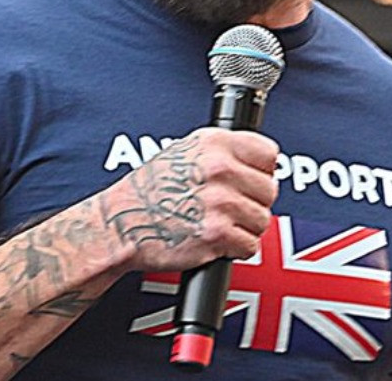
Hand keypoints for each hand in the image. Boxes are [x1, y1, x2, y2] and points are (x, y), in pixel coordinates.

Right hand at [100, 127, 279, 272]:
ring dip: (246, 227)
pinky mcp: (216, 234)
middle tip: (233, 207)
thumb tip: (258, 160)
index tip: (254, 180)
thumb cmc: (149, 190)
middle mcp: (219, 169)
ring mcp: (219, 202)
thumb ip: (223, 151)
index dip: (263, 171)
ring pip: (262, 219)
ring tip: (223, 224)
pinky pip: (249, 245)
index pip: (269, 154)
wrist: (122, 222)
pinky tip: (219, 240)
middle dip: (254, 202)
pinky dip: (237, 248)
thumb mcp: (185, 150)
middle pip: (269, 190)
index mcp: (214, 143)